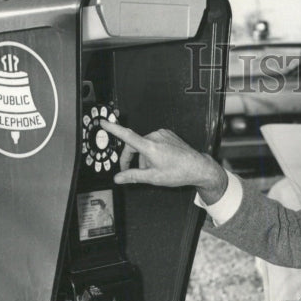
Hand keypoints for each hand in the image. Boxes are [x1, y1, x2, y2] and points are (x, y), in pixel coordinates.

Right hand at [98, 120, 228, 204]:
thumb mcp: (153, 178)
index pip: (127, 135)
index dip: (113, 129)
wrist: (198, 167)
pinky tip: (160, 162)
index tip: (103, 122)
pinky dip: (152, 152)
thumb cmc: (178, 173)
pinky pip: (154, 142)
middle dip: (130, 159)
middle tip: (129, 172)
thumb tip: (118, 178)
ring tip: (153, 170)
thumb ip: (133, 176)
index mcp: (150, 146)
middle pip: (134, 145)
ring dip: (143, 157)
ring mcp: (162, 134)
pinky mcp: (168, 134)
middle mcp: (155, 136)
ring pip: (144, 145)